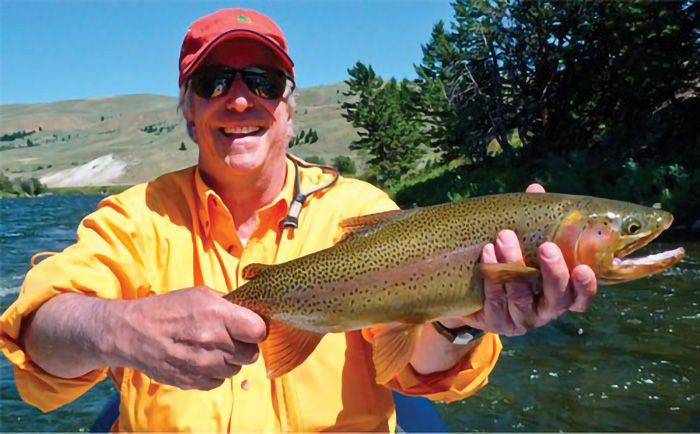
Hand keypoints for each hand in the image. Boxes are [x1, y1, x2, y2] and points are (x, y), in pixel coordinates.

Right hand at [106, 286, 265, 389]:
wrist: (134, 333)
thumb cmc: (169, 309)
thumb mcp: (200, 294)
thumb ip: (229, 303)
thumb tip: (251, 311)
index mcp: (218, 315)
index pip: (259, 331)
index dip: (256, 330)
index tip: (249, 328)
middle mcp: (214, 341)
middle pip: (251, 354)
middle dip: (244, 347)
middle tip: (230, 339)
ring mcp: (204, 365)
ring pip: (235, 369)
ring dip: (228, 361)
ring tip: (211, 348)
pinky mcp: (194, 382)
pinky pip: (218, 382)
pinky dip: (213, 373)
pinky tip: (200, 359)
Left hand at [443, 183, 596, 335]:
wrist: (471, 294)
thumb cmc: (509, 264)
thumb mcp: (525, 244)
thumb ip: (536, 222)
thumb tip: (536, 189)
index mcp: (560, 294)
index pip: (580, 298)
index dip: (585, 287)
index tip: (584, 269)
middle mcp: (544, 311)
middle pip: (556, 298)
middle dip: (553, 272)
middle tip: (547, 247)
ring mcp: (520, 319)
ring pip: (521, 296)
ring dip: (513, 264)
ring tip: (504, 237)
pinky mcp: (496, 321)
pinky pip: (495, 299)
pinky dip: (492, 275)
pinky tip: (488, 253)